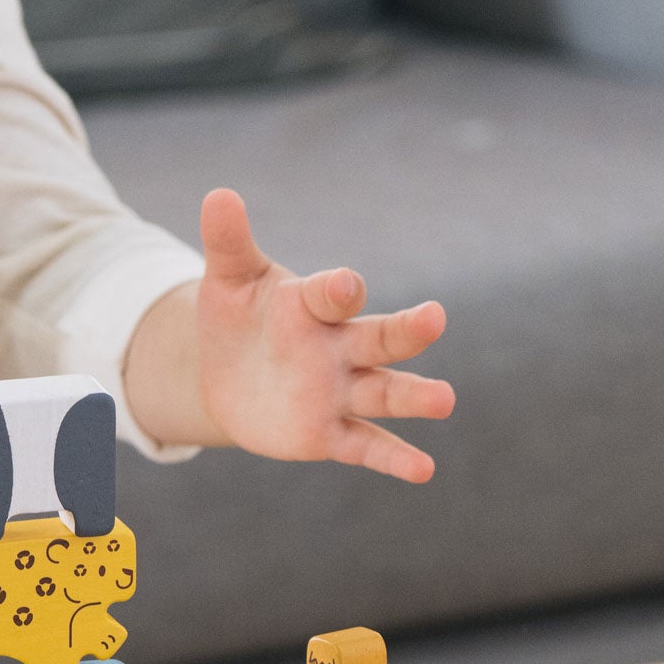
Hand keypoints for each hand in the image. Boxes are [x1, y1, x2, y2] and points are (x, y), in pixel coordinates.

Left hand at [196, 189, 453, 482]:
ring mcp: (339, 391)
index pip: (330, 294)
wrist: (227, 375)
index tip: (345, 284)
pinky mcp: (329, 432)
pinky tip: (422, 469)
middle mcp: (338, 346)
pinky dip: (393, 458)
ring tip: (445, 399)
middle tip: (435, 318)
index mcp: (313, 304)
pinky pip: (366, 445)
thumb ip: (227, 241)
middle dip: (405, 330)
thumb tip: (218, 193)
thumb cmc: (238, 317)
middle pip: (378, 337)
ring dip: (413, 397)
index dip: (336, 289)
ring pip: (384, 392)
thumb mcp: (228, 280)